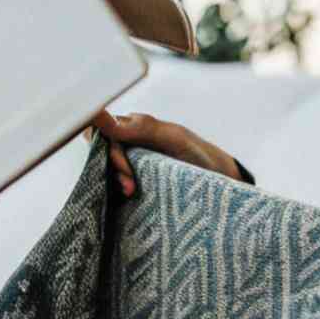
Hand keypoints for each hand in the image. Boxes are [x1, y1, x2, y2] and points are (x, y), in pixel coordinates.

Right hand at [85, 111, 242, 196]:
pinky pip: (111, 190)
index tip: (122, 164)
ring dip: (114, 182)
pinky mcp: (131, 189)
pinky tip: (128, 200)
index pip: (102, 129)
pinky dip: (115, 195)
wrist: (219, 184)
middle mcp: (128, 146)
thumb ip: (142, 128)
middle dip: (112, 168)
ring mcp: (129, 167)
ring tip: (132, 193)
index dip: (105, 145)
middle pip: (100, 152)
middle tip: (130, 186)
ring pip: (103, 171)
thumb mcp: (174, 138)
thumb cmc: (199, 155)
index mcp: (135, 129)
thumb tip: (107, 119)